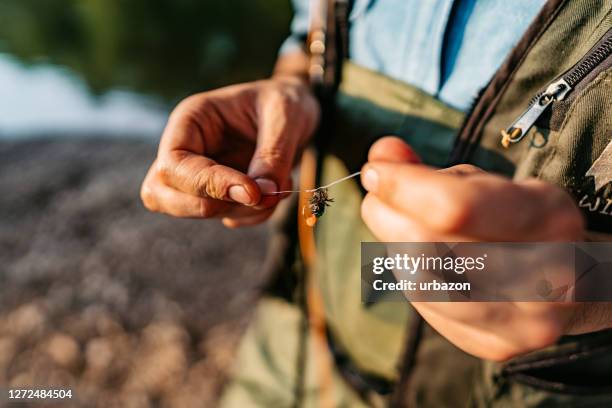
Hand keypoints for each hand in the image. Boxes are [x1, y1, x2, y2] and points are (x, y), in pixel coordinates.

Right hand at [141, 77, 318, 226]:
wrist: (300, 108)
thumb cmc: (287, 102)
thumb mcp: (286, 116)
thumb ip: (273, 155)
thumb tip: (262, 194)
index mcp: (191, 120)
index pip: (174, 164)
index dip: (207, 184)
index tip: (252, 191)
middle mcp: (188, 149)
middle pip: (160, 195)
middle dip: (209, 206)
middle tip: (256, 195)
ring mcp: (201, 174)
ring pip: (195, 212)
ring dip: (241, 211)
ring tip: (279, 185)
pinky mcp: (222, 194)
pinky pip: (227, 218)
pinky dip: (254, 215)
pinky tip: (276, 191)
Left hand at [360, 137, 589, 360]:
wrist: (564, 280)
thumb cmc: (514, 221)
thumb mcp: (482, 182)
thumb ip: (427, 170)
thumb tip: (381, 155)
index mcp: (548, 218)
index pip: (454, 207)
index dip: (400, 187)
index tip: (374, 172)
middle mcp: (544, 277)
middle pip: (428, 249)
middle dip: (387, 216)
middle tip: (378, 199)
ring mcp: (522, 321)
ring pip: (421, 284)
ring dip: (393, 248)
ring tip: (398, 227)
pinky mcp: (496, 346)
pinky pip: (426, 309)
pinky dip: (409, 277)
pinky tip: (417, 261)